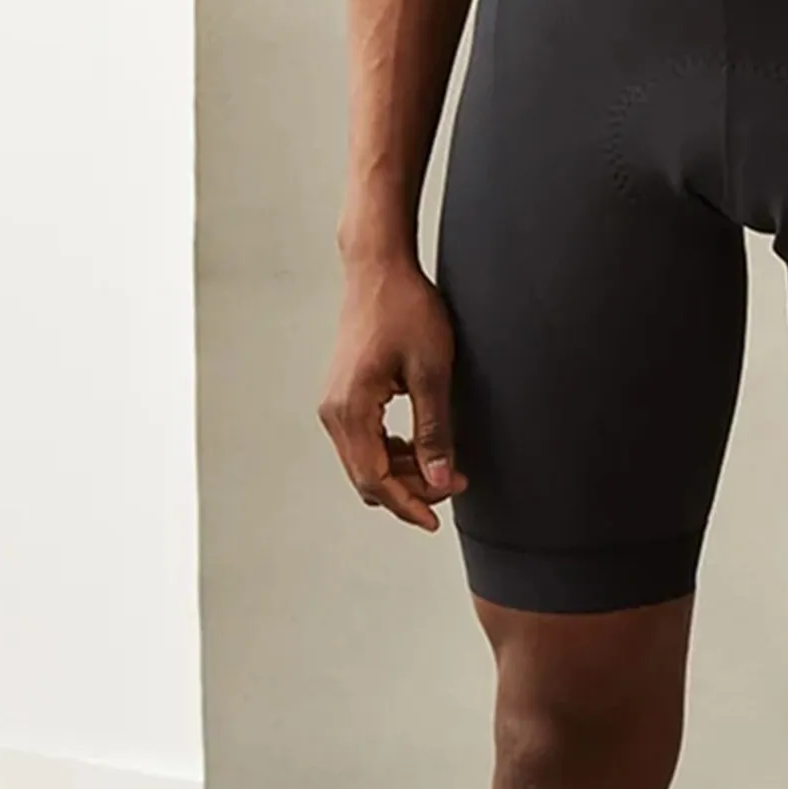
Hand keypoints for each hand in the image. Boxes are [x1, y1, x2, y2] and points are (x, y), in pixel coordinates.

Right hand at [318, 257, 468, 531]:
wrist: (380, 268)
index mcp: (350, 410)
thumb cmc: (405, 309)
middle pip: (367, 476)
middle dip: (410, 489)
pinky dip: (393, 451)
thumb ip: (434, 429)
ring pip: (365, 460)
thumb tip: (438, 478)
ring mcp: (335, 403)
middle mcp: (334, 412)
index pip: (375, 479)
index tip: (435, 520)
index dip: (407, 505)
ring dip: (403, 471)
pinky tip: (422, 445)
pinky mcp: (345, 394)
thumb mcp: (431, 370)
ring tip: (444, 466)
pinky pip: (365, 440)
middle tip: (453, 484)